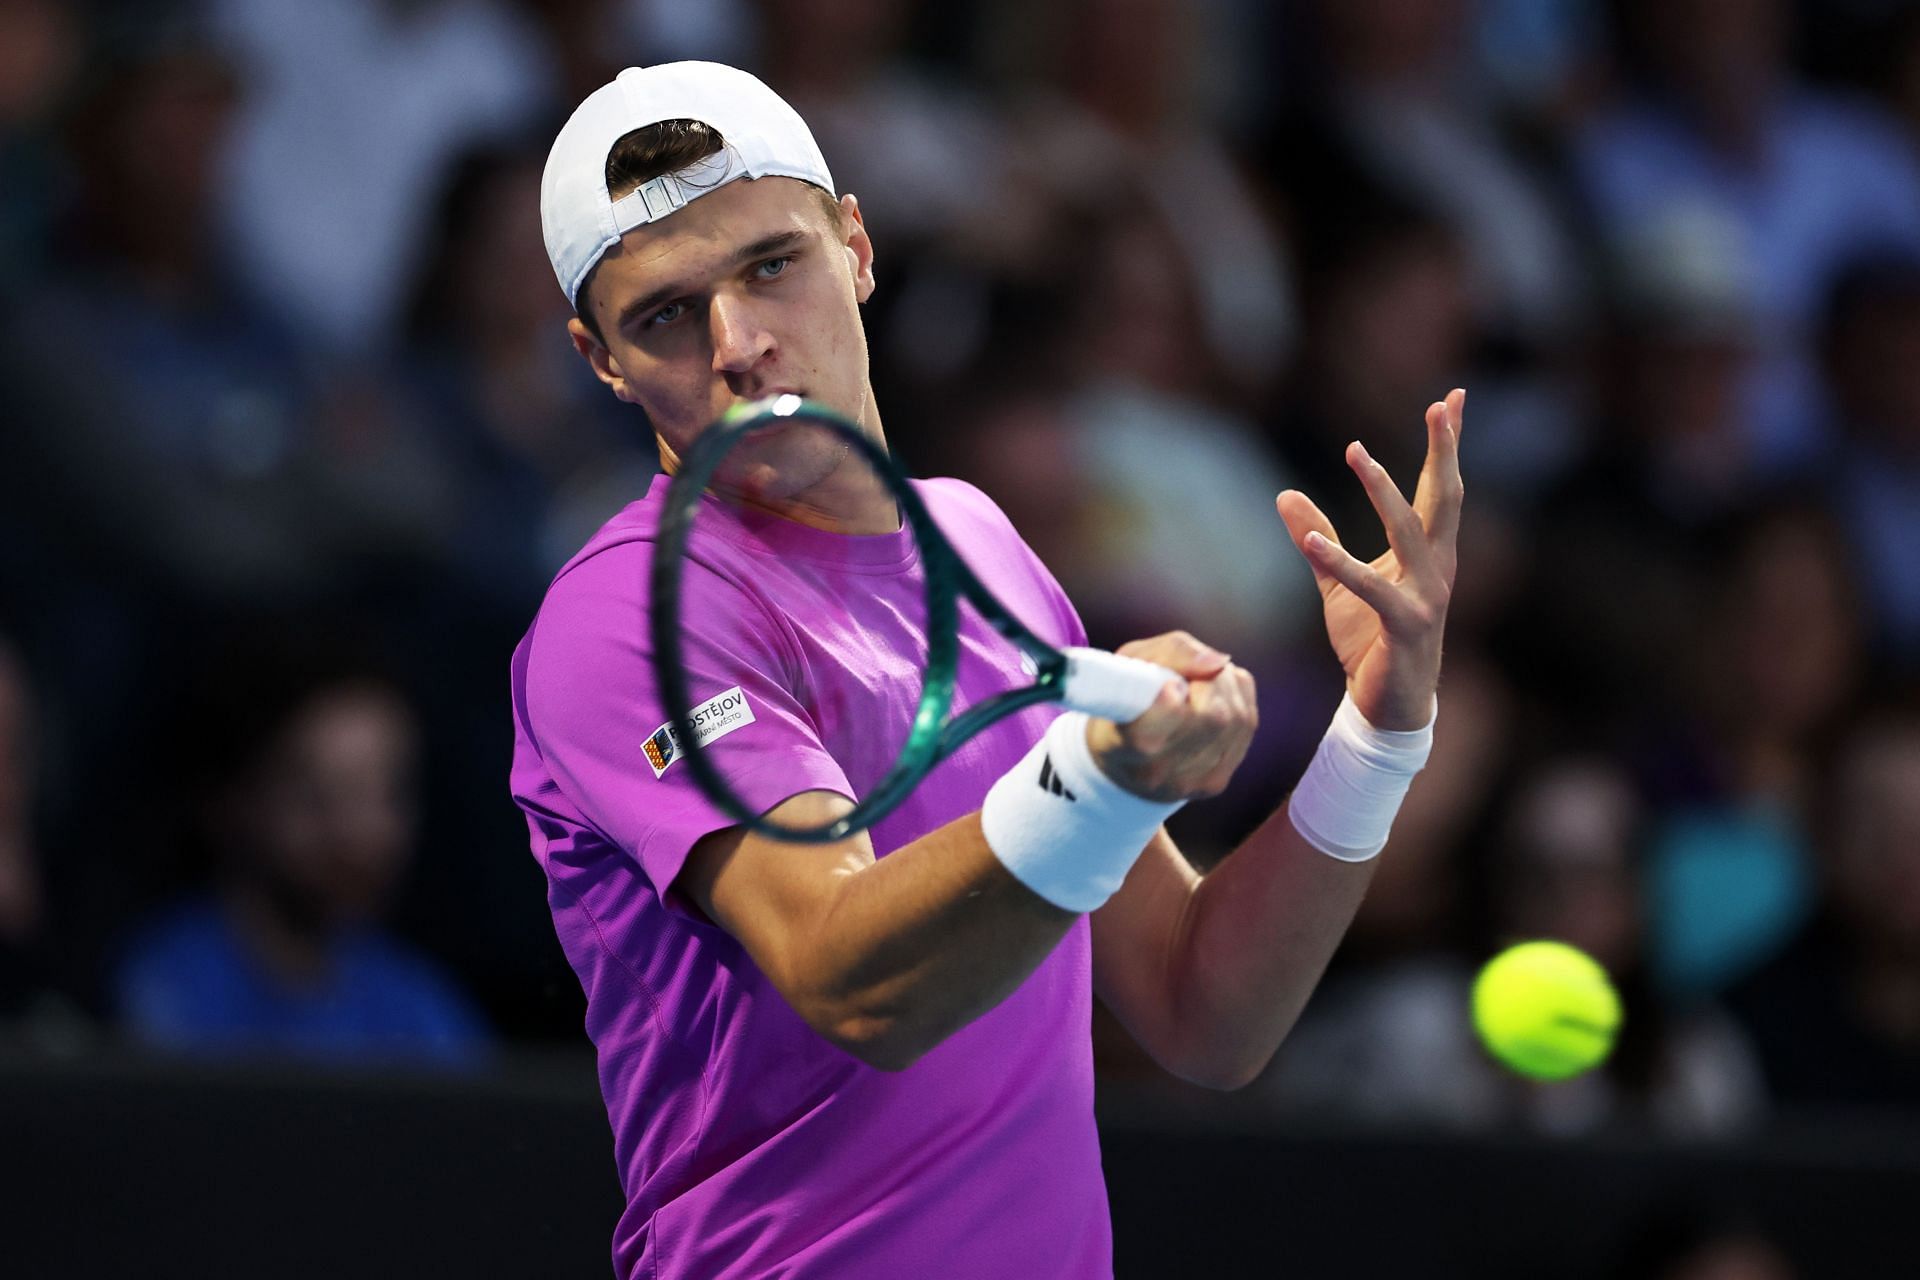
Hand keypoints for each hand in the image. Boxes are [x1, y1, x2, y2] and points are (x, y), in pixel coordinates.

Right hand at [1084, 631, 1257, 802]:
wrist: (1128, 756)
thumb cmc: (1128, 698)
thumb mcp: (1133, 662)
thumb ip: (1172, 652)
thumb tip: (1218, 663)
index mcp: (1120, 747)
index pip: (1147, 738)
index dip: (1168, 706)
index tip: (1171, 685)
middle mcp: (1154, 774)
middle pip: (1211, 717)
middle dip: (1209, 681)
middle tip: (1189, 675)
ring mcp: (1189, 783)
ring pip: (1236, 718)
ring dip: (1225, 687)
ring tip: (1200, 684)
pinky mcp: (1216, 781)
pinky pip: (1247, 724)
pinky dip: (1237, 700)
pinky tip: (1214, 699)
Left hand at [1276, 389, 1464, 730]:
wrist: (1387, 706)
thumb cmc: (1370, 640)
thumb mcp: (1335, 581)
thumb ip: (1315, 536)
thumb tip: (1284, 495)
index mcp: (1426, 553)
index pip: (1438, 488)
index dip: (1447, 444)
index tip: (1454, 398)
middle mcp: (1436, 568)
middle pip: (1443, 498)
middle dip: (1444, 451)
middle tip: (1442, 406)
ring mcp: (1426, 596)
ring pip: (1409, 533)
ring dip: (1384, 492)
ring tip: (1359, 453)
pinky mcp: (1405, 626)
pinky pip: (1371, 588)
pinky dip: (1341, 563)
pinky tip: (1312, 541)